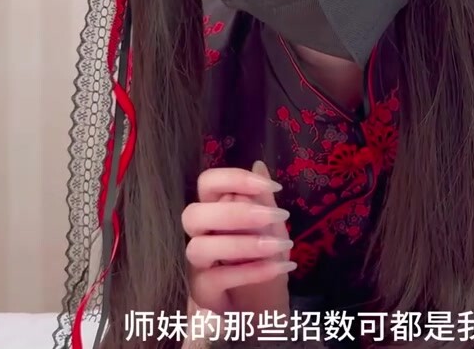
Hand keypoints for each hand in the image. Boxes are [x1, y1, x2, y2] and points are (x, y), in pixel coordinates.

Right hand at [183, 162, 294, 313]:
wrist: (265, 309)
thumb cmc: (263, 262)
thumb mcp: (272, 229)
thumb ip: (263, 200)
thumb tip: (258, 164)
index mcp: (214, 211)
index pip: (207, 183)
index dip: (235, 179)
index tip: (273, 186)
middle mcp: (199, 235)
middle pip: (193, 214)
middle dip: (236, 213)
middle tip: (276, 216)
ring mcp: (197, 265)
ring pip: (198, 248)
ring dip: (243, 244)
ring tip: (280, 245)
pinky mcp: (202, 292)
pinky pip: (216, 278)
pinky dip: (251, 271)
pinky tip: (280, 267)